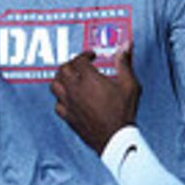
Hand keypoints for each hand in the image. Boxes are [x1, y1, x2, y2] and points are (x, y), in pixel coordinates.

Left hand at [51, 38, 141, 152]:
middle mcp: (75, 89)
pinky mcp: (68, 117)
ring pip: (55, 85)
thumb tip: (125, 45)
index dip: (85, 55)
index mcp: (88, 79)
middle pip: (62, 69)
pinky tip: (69, 98)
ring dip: (61, 79)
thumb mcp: (129, 85)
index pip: (79, 59)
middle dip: (71, 64)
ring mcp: (69, 104)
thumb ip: (124, 63)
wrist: (115, 139)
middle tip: (79, 65)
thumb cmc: (123, 113)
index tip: (92, 56)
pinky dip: (61, 98)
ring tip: (70, 78)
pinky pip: (57, 104)